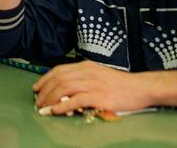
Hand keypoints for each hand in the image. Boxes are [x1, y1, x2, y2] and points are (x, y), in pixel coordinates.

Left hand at [32, 60, 176, 113]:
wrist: (140, 88)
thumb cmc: (120, 84)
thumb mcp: (98, 75)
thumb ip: (82, 79)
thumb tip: (64, 88)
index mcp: (86, 66)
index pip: (59, 70)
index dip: (45, 79)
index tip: (37, 87)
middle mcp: (87, 73)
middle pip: (58, 79)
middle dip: (44, 91)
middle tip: (38, 101)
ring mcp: (92, 84)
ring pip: (63, 88)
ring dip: (50, 98)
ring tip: (43, 107)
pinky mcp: (98, 96)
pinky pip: (74, 100)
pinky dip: (61, 106)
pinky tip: (55, 111)